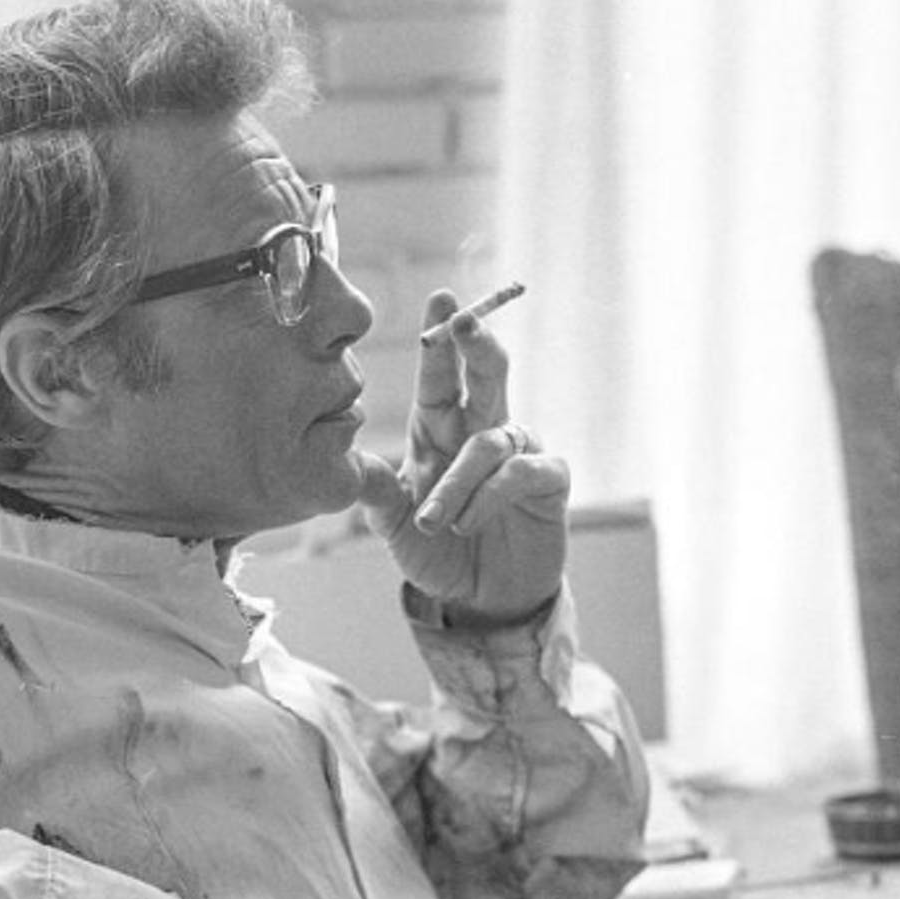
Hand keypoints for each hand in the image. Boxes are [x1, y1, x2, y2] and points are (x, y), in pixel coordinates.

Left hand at [354, 289, 568, 623]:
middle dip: (477, 344)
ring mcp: (520, 454)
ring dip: (459, 482)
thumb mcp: (394, 526)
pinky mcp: (548, 483)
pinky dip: (491, 496)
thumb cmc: (439, 552)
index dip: (441, 339)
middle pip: (487, 374)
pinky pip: (523, 473)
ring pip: (492, 440)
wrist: (481, 600)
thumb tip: (351, 460)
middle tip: (464, 321)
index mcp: (441, 428)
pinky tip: (469, 524)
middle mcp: (482, 430)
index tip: (441, 298)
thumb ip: (376, 492)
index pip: (440, 375)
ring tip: (437, 523)